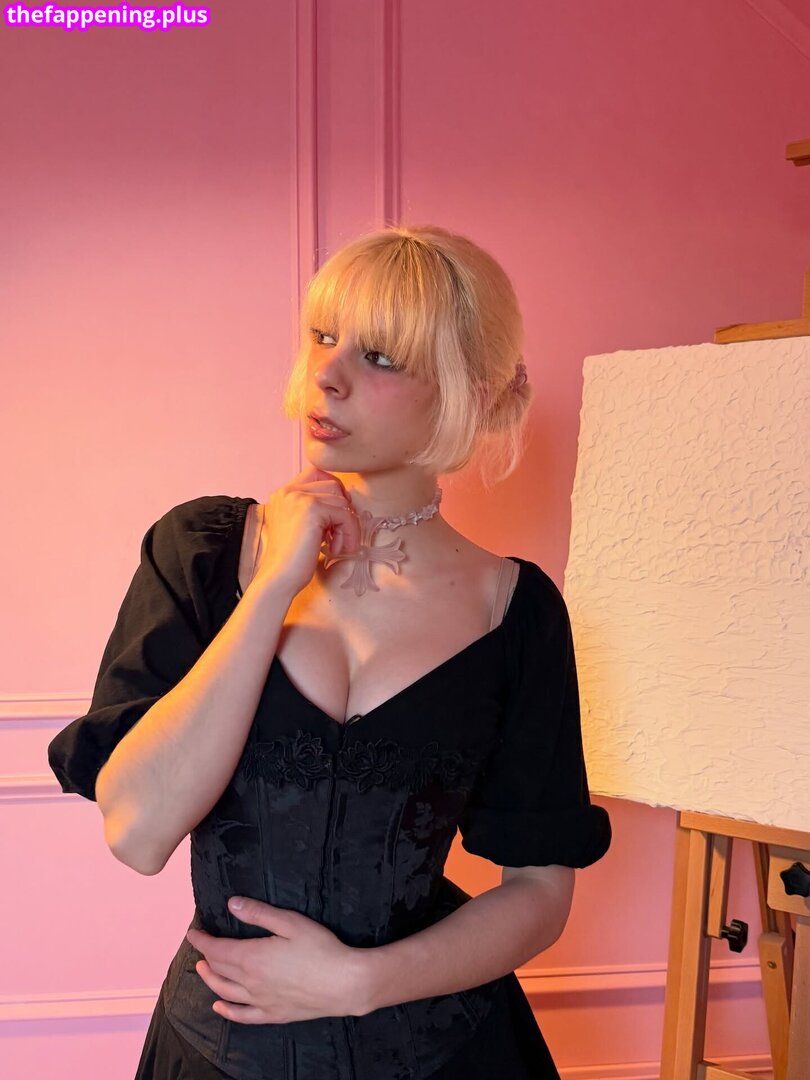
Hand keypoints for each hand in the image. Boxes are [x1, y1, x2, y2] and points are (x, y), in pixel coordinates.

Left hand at [185, 895, 370, 1023]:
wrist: (344, 983)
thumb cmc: (320, 948)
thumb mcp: (290, 922)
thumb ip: (258, 913)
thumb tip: (231, 904)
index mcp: (252, 957)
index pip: (217, 949)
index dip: (202, 940)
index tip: (193, 932)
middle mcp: (251, 982)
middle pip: (219, 970)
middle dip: (206, 956)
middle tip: (200, 946)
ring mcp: (261, 1001)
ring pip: (225, 992)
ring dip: (210, 980)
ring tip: (202, 969)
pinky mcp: (273, 1014)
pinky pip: (242, 1016)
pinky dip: (227, 1011)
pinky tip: (219, 1006)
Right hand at [249, 465, 360, 597]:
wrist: (279, 578)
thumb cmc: (291, 559)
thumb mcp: (301, 526)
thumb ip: (315, 509)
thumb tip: (346, 500)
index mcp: (283, 494)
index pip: (317, 473)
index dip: (334, 491)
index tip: (336, 517)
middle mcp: (288, 491)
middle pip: (333, 484)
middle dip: (342, 510)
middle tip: (338, 536)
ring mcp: (299, 497)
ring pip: (341, 500)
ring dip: (347, 526)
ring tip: (336, 545)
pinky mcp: (312, 509)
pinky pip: (345, 514)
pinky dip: (349, 533)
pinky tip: (336, 549)